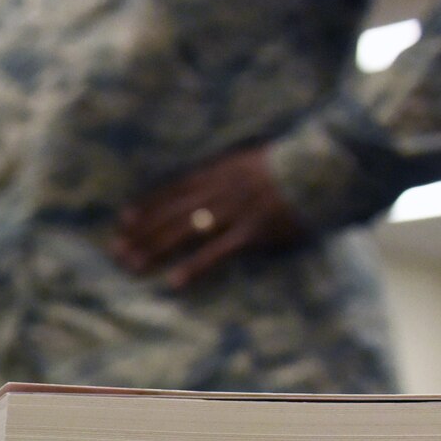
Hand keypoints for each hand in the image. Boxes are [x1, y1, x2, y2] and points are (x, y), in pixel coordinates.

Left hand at [111, 146, 306, 288]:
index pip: (173, 190)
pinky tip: (174, 281)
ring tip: (131, 265)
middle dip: (141, 232)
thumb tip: (204, 185)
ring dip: (155, 249)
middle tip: (115, 250)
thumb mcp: (252, 159)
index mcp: (219, 171)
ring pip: (185, 232)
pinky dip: (195, 267)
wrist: (326, 166)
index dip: (146, 206)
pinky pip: (218, 252)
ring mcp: (235, 211)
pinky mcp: (253, 232)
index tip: (122, 221)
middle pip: (171, 214)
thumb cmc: (292, 165)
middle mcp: (219, 190)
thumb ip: (227, 173)